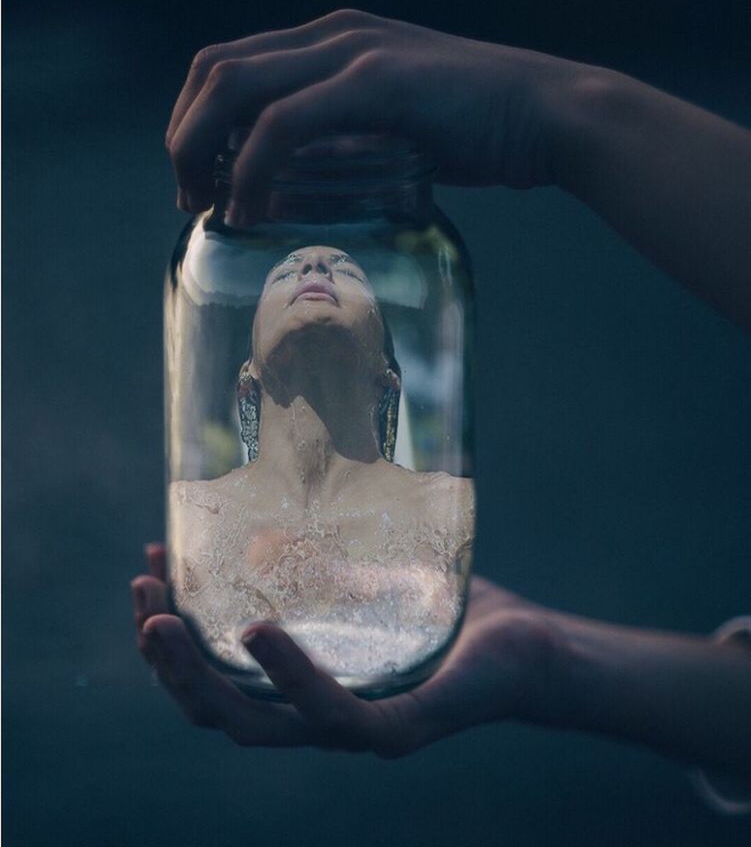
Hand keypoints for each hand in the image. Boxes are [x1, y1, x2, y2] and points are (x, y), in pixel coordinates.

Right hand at [131, 544, 566, 755]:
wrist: (530, 647)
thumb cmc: (449, 615)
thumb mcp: (372, 580)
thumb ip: (322, 564)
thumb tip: (264, 518)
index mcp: (305, 687)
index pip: (218, 676)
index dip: (173, 634)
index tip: (149, 569)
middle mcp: (319, 719)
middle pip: (218, 709)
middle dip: (166, 660)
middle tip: (141, 598)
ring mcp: (355, 732)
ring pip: (255, 725)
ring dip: (199, 676)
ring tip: (163, 619)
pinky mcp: (399, 731)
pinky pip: (333, 714)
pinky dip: (289, 677)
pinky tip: (257, 633)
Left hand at [165, 9, 587, 223]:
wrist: (551, 116)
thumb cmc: (483, 131)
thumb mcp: (404, 125)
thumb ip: (358, 137)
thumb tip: (320, 182)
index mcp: (334, 38)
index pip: (230, 64)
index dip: (195, 120)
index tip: (198, 178)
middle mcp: (333, 32)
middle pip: (214, 69)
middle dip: (185, 137)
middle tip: (189, 198)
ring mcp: (353, 51)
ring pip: (232, 86)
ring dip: (199, 149)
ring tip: (202, 205)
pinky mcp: (375, 82)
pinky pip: (282, 123)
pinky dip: (251, 169)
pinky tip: (249, 209)